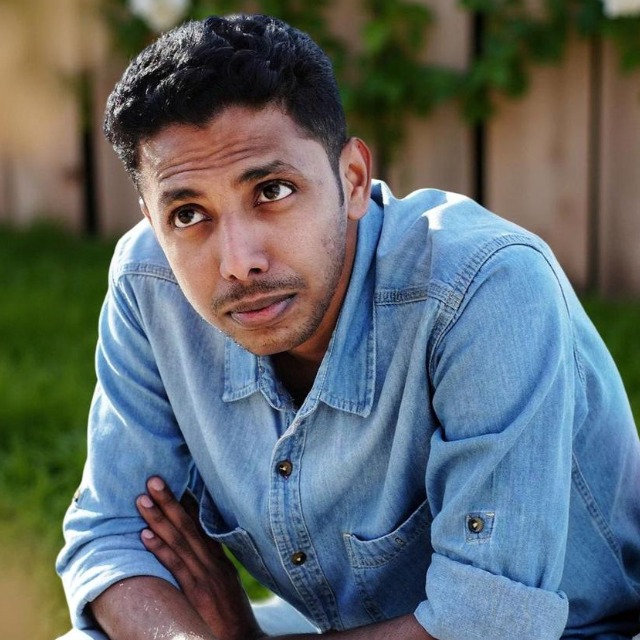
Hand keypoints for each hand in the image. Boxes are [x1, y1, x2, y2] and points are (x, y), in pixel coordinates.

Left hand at [136, 476, 265, 639]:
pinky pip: (177, 566)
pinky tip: (145, 535)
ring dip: (160, 518)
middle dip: (170, 501)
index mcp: (221, 562)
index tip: (175, 482)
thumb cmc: (233, 621)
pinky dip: (161, 549)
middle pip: (189, 526)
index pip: (202, 525)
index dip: (187, 504)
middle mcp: (215, 563)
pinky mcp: (198, 593)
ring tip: (142, 499)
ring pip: (180, 540)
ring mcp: (207, 577)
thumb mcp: (227, 590)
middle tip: (153, 480)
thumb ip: (213, 571)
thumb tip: (197, 556)